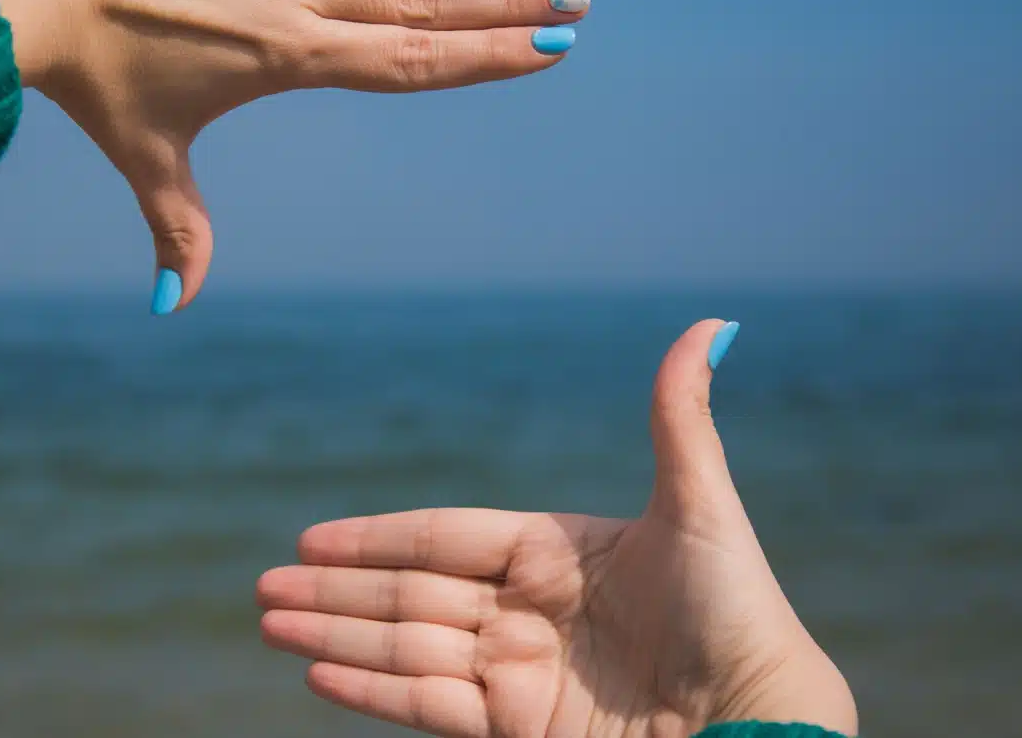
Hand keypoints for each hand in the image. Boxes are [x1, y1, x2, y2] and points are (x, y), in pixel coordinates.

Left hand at [0, 0, 589, 312]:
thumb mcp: (144, 153)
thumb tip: (173, 308)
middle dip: (507, 5)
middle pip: (424, 0)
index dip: (485, 57)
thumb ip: (178, 229)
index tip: (549, 51)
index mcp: (288, 57)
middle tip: (578, 0)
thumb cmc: (84, 74)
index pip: (411, 59)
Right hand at [256, 320, 857, 737]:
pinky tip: (318, 676)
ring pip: (408, 647)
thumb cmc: (738, 610)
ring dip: (336, 636)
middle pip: (412, 594)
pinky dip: (373, 691)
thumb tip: (709, 324)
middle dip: (335, 591)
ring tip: (270, 624)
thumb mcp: (702, 508)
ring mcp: (519, 674)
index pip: (446, 540)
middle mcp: (527, 613)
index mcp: (554, 555)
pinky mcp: (518, 730)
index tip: (314, 539)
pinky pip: (430, 704)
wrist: (757, 720)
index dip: (379, 538)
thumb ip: (679, 421)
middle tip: (264, 587)